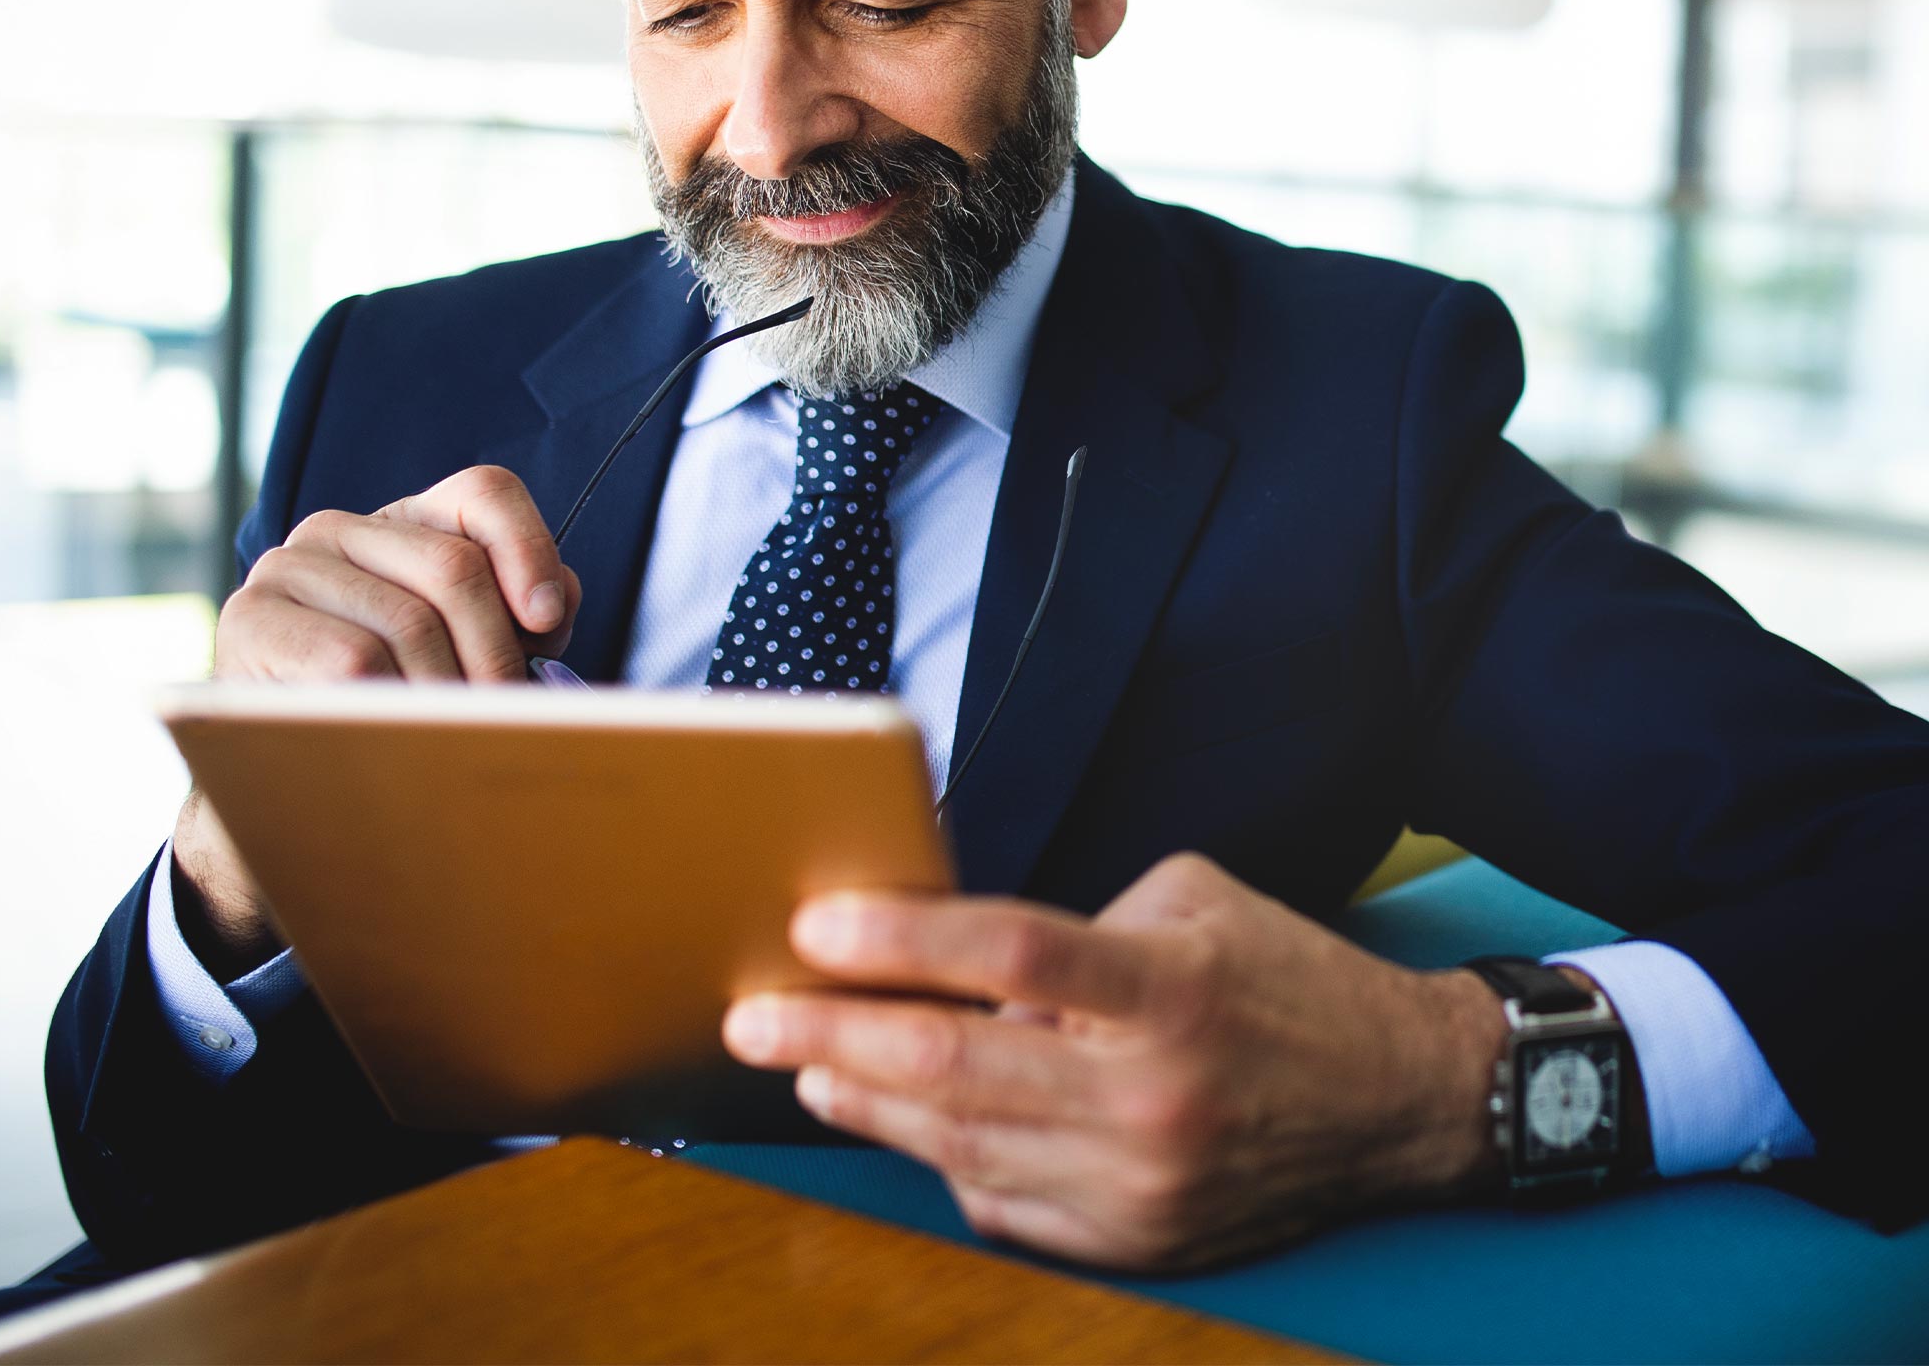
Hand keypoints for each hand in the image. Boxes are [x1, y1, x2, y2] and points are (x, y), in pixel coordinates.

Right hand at [181, 466, 579, 959]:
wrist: (274, 762)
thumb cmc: (389, 701)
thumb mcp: (462, 647)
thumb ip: (519, 615)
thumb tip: (553, 607)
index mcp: (405, 522)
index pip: (485, 494)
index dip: (530, 550)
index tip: (548, 622)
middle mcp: (341, 529)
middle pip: (456, 566)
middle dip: (496, 652)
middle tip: (507, 714)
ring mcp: (289, 567)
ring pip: (410, 622)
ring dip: (449, 694)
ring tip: (458, 738)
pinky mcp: (252, 618)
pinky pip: (352, 659)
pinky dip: (394, 704)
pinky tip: (401, 736)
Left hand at [722, 851, 1505, 1269]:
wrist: (1396, 1099)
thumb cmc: (1281, 979)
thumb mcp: (1189, 905)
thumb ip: (1075, 927)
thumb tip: (956, 957)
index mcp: (1168, 988)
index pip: (1011, 951)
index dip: (901, 937)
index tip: (814, 924)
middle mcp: (1151, 1094)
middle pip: (959, 1063)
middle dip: (835, 1034)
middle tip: (753, 1011)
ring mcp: (1143, 1184)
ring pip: (963, 1145)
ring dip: (868, 1102)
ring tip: (801, 1061)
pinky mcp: (1138, 1244)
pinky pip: (1005, 1206)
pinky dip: (941, 1161)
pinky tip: (897, 1120)